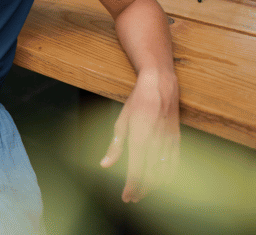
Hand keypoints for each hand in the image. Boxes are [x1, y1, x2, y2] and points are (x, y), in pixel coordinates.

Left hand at [100, 70, 179, 202]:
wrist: (161, 86)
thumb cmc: (138, 102)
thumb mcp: (121, 121)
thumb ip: (115, 145)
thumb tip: (105, 164)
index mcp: (141, 138)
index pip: (137, 170)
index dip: (132, 187)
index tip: (126, 197)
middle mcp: (157, 143)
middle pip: (151, 176)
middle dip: (141, 190)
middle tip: (132, 198)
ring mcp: (169, 142)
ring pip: (164, 173)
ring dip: (154, 186)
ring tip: (143, 192)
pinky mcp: (177, 140)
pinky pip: (175, 164)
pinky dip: (168, 177)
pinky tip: (161, 181)